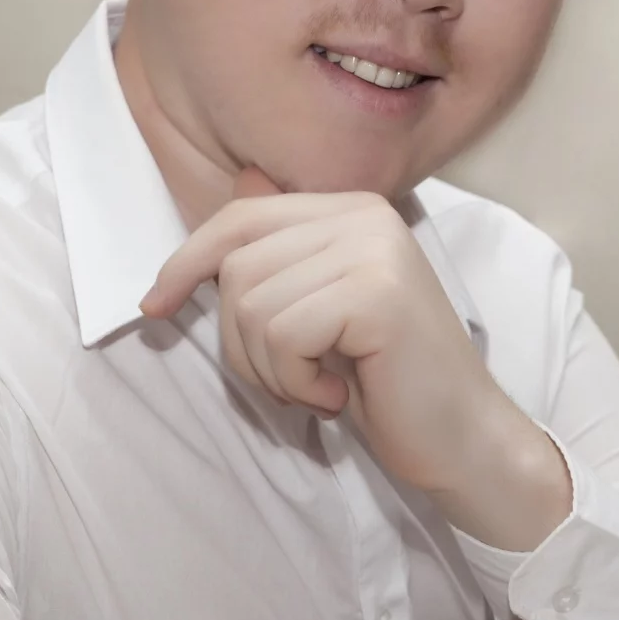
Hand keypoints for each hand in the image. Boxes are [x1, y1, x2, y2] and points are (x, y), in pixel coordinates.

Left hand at [140, 167, 490, 493]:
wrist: (465, 439)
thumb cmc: (386, 381)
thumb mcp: (321, 308)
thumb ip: (284, 251)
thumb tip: (236, 181)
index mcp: (352, 210)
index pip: (241, 217)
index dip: (188, 260)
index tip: (154, 306)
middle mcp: (364, 215)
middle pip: (238, 266)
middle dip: (242, 342)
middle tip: (292, 378)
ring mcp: (374, 249)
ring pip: (252, 304)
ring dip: (271, 370)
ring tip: (320, 386)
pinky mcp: (377, 293)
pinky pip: (283, 334)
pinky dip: (296, 383)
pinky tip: (338, 395)